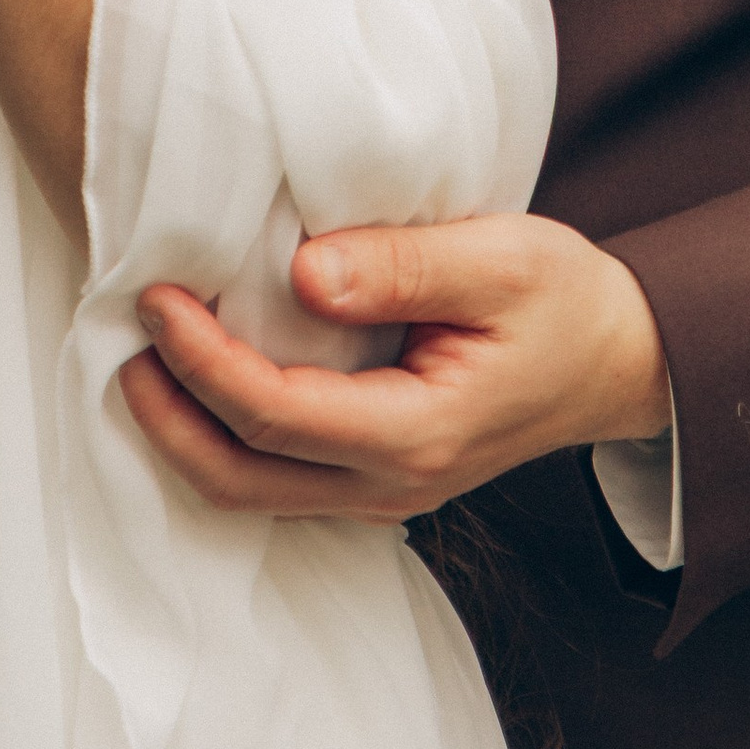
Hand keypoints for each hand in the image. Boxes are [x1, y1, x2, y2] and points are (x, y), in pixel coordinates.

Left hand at [120, 214, 670, 521]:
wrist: (624, 359)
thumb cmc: (566, 300)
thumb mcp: (498, 259)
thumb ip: (401, 266)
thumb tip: (303, 273)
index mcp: (417, 432)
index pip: (273, 413)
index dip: (201, 359)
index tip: (156, 296)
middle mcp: (392, 481)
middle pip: (242, 476)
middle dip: (167, 414)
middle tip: (125, 333)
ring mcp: (386, 488)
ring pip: (254, 489)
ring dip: (188, 430)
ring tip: (144, 353)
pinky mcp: (380, 472)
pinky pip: (281, 475)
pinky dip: (227, 434)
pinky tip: (204, 374)